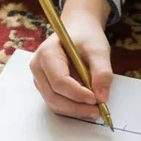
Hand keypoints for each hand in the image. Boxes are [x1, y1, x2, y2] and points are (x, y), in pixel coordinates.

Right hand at [30, 0, 112, 120]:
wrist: (78, 30)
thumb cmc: (86, 36)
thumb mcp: (99, 49)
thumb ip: (102, 72)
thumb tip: (102, 97)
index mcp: (47, 53)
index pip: (59, 81)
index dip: (78, 94)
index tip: (96, 99)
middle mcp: (38, 68)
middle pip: (54, 96)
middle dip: (76, 107)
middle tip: (98, 111)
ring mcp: (40, 79)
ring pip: (54, 103)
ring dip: (74, 110)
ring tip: (94, 110)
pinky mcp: (45, 86)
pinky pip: (56, 102)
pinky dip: (72, 108)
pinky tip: (86, 107)